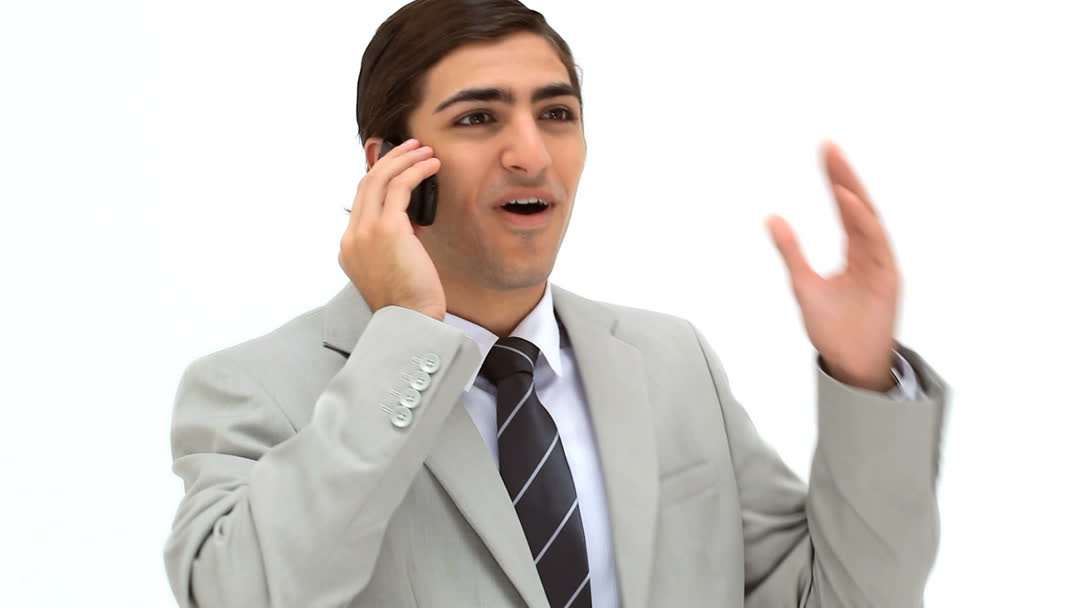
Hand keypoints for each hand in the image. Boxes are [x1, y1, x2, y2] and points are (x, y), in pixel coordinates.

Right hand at [339, 138, 445, 320]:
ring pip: (380, 178)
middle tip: (411, 147)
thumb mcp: (394, 268)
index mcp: (349, 249)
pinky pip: (400, 187)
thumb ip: (395, 242)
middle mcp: (352, 237)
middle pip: (366, 183)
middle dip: (390, 160)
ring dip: (404, 159)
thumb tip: (412, 219)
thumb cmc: (410, 303)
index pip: (360, 201)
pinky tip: (432, 165)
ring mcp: (366, 232)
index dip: (380, 178)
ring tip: (424, 150)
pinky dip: (416, 171)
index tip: (399, 166)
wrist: (411, 322)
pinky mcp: (387, 229)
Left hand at [766, 141, 899, 391]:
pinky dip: (863, 221)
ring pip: (869, 221)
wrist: (851, 364)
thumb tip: (772, 218)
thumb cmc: (833, 328)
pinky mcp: (887, 278)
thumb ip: (791, 252)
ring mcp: (881, 264)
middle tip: (829, 147)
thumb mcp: (803, 285)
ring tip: (837, 173)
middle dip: (845, 176)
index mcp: (856, 251)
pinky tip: (849, 201)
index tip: (826, 149)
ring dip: (854, 195)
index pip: (846, 206)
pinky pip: (876, 244)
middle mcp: (871, 252)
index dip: (836, 178)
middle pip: (859, 206)